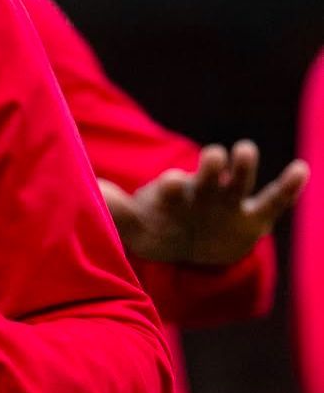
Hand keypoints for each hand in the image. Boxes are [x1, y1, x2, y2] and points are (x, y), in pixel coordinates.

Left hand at [100, 142, 309, 265]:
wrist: (188, 243)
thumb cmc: (156, 225)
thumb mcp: (133, 224)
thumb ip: (114, 209)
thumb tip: (90, 189)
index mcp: (171, 196)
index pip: (170, 190)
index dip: (171, 187)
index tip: (171, 180)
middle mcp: (201, 193)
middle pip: (206, 178)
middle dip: (209, 168)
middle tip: (212, 153)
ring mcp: (228, 202)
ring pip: (238, 182)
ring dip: (242, 168)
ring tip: (245, 149)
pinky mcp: (253, 216)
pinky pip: (274, 201)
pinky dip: (289, 187)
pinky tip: (302, 169)